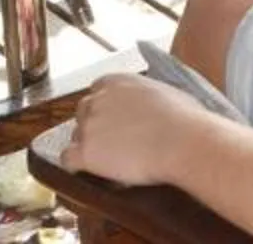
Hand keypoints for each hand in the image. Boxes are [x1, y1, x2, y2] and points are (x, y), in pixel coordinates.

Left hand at [65, 73, 218, 187]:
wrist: (182, 142)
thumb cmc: (185, 119)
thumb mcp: (166, 92)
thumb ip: (146, 94)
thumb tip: (150, 104)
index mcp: (117, 82)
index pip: (97, 90)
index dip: (105, 107)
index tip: (114, 119)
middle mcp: (98, 99)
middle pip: (83, 112)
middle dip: (94, 125)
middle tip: (112, 141)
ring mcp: (89, 125)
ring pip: (77, 136)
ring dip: (89, 146)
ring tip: (109, 159)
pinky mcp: (86, 151)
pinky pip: (67, 159)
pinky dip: (76, 165)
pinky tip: (89, 170)